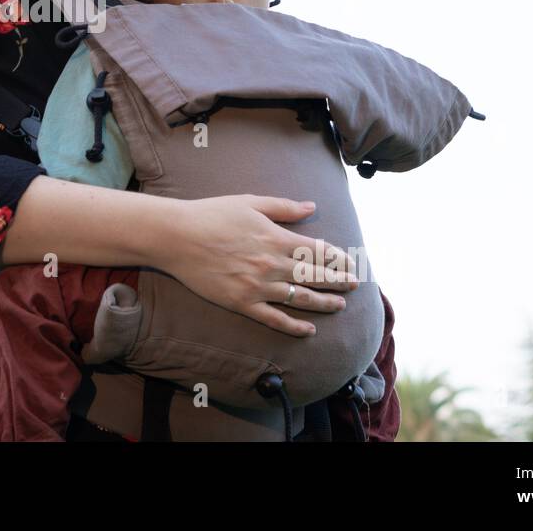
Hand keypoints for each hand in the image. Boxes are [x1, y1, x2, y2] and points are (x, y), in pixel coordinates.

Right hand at [156, 194, 358, 337]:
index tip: (350, 263)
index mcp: (276, 238)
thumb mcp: (250, 202)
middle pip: (315, 277)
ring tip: (339, 306)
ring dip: (324, 304)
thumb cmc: (212, 214)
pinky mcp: (242, 303)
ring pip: (301, 299)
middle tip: (354, 285)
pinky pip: (274, 319)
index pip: (318, 252)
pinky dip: (294, 326)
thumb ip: (283, 206)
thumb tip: (311, 207)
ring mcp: (258, 286)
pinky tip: (308, 329)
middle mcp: (272, 264)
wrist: (177, 236)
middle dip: (339, 281)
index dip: (338, 258)